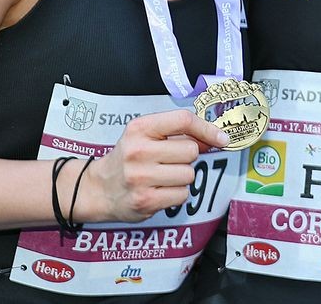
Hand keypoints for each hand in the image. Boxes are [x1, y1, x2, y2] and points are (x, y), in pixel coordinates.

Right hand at [82, 109, 229, 222]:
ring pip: (189, 174)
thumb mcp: (145, 136)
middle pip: (191, 150)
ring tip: (163, 176)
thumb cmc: (128, 159)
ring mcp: (141, 177)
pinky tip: (160, 190)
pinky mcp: (145, 200)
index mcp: (139, 128)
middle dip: (188, 157)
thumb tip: (215, 137)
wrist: (99, 189)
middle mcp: (138, 150)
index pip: (183, 120)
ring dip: (182, 177)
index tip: (222, 138)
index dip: (207, 129)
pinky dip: (177, 194)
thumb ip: (177, 133)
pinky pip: (182, 194)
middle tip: (171, 161)